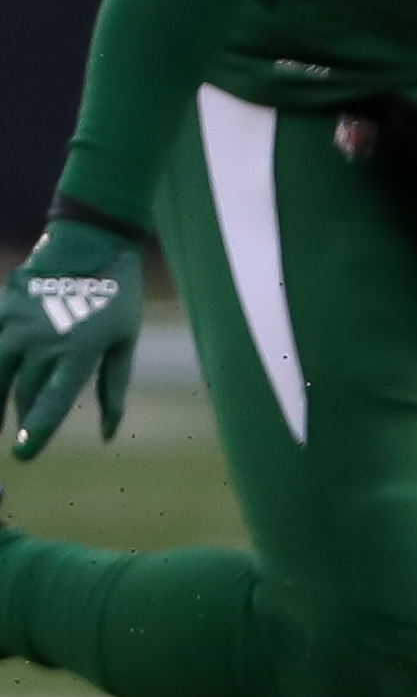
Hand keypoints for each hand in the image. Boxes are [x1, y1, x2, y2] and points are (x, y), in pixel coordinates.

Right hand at [0, 221, 145, 459]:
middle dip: (20, 420)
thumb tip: (109, 434)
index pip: (51, 401)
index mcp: (79, 349)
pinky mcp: (1, 310)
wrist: (91, 241)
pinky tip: (0, 381)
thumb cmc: (116, 294)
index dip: (36, 432)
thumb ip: (113, 388)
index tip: (24, 455)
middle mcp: (43, 339)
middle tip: (19, 441)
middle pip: (22, 393)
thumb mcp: (124, 340)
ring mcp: (16, 324)